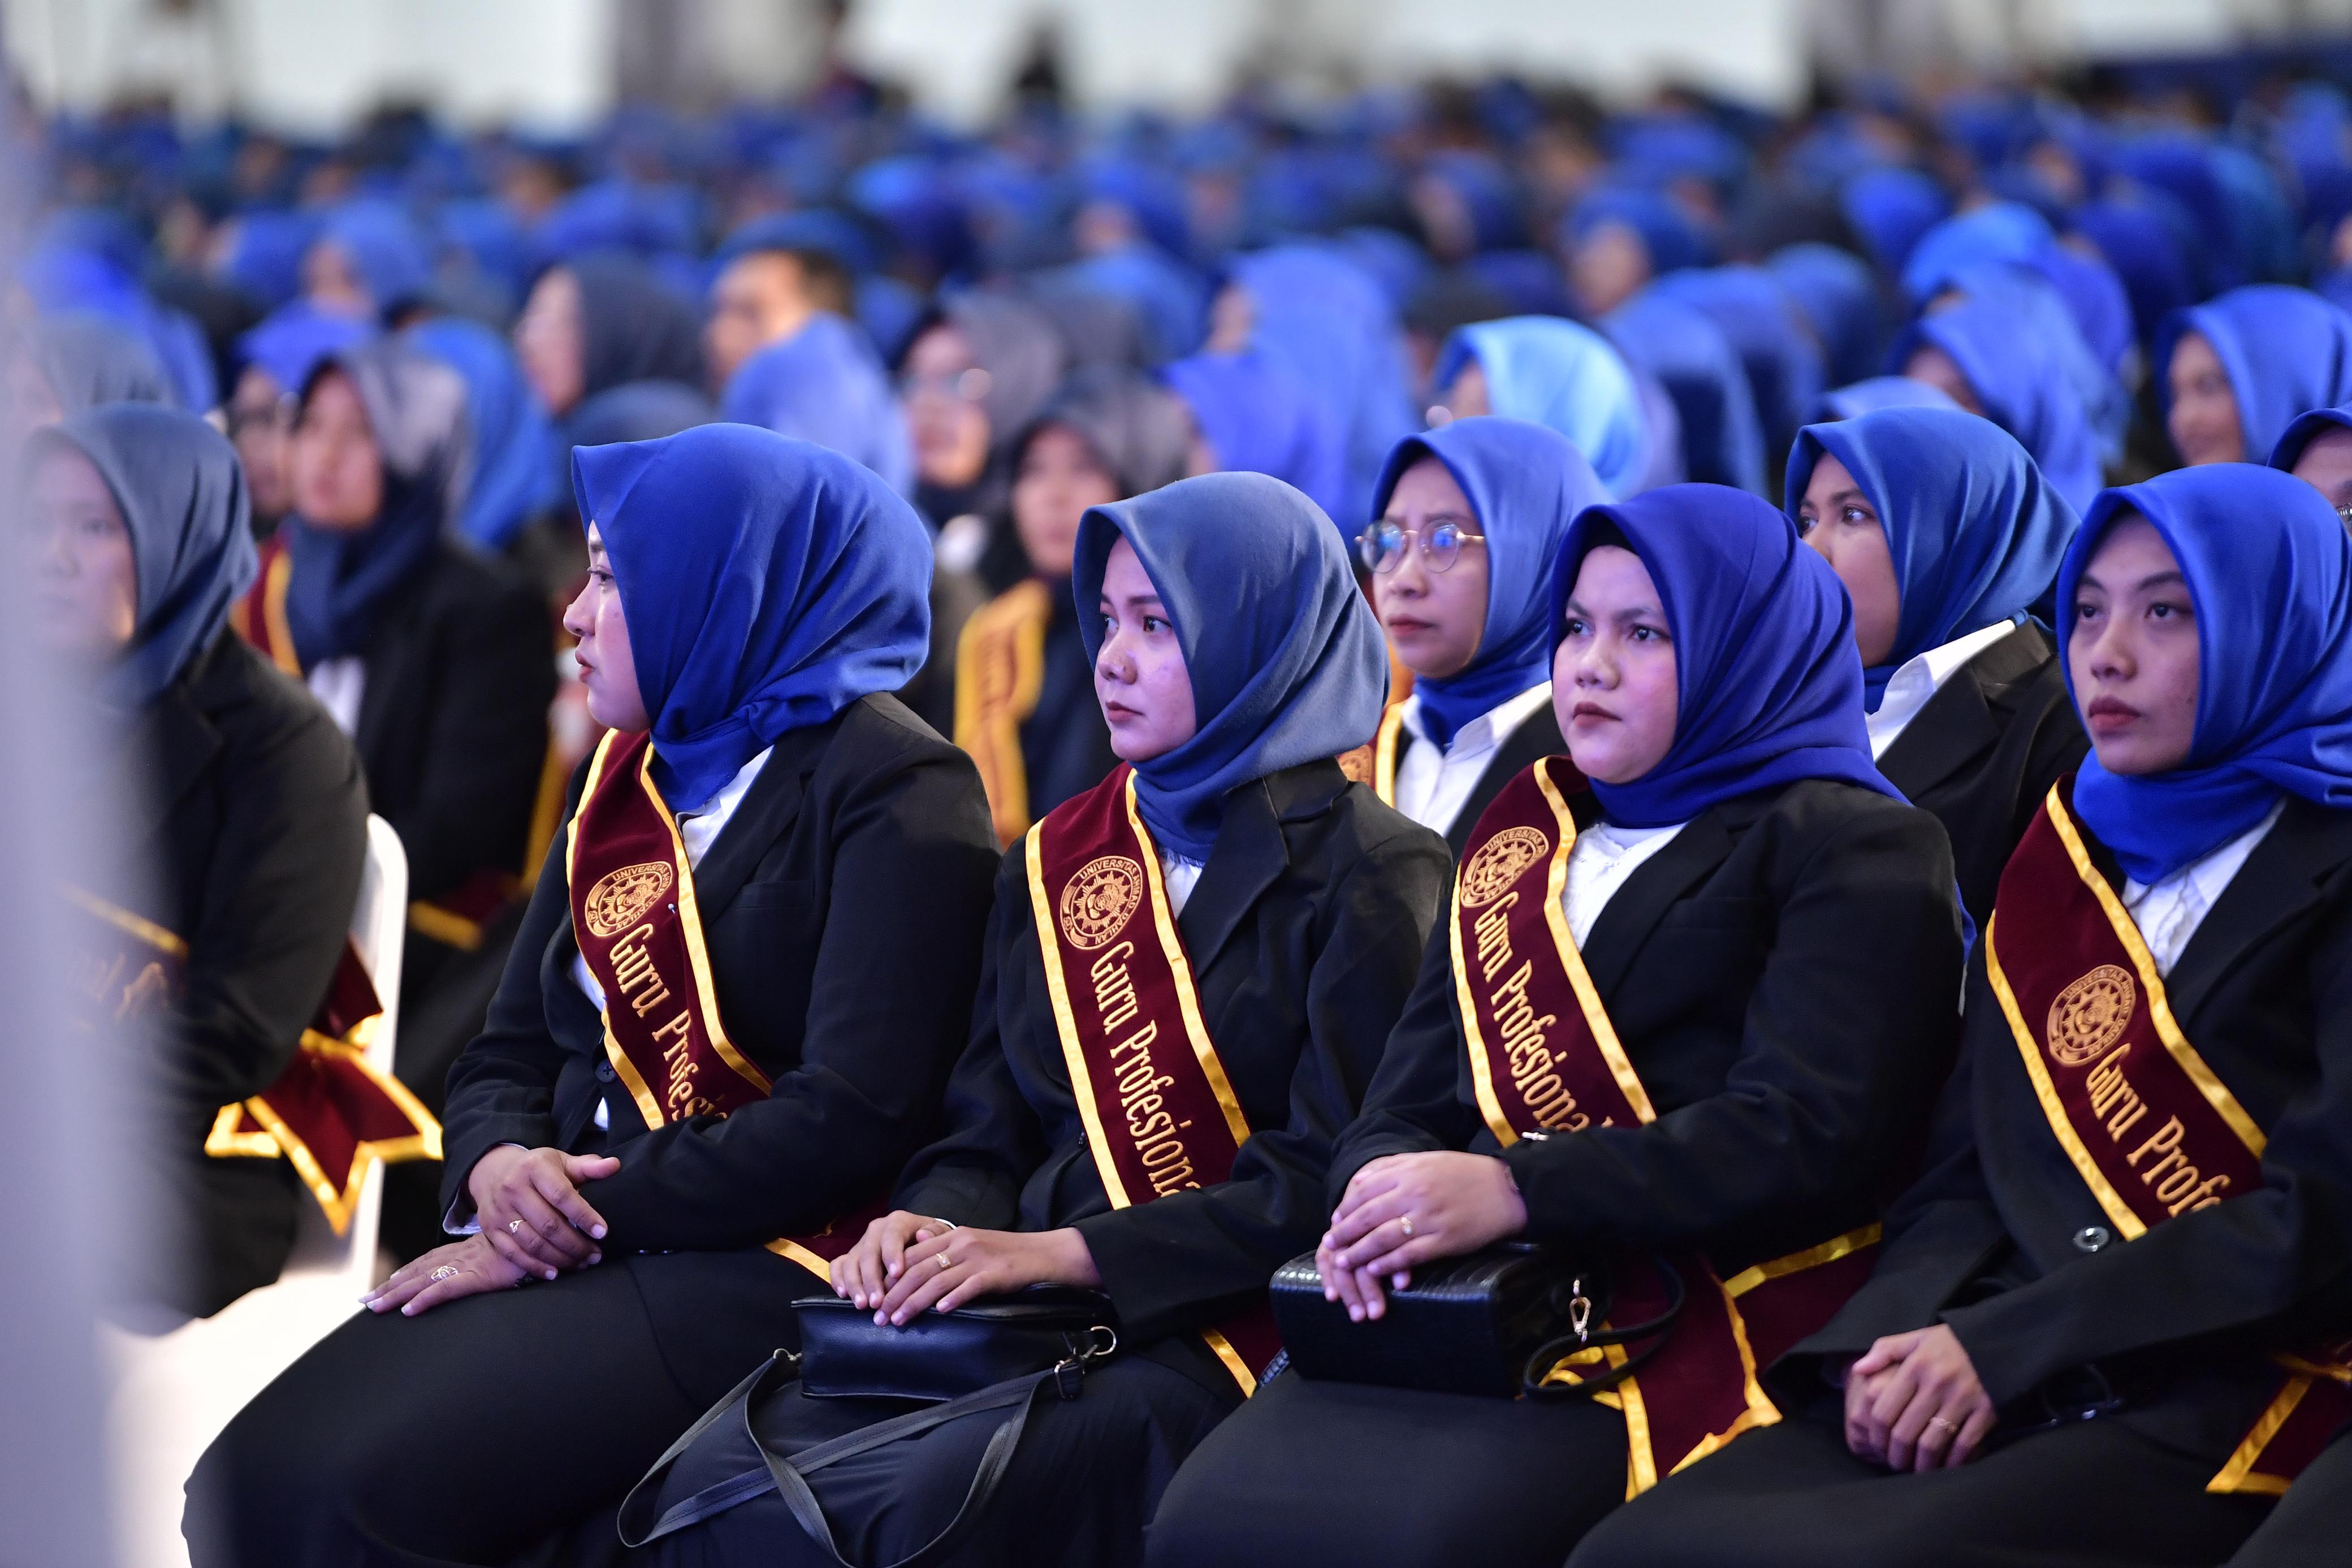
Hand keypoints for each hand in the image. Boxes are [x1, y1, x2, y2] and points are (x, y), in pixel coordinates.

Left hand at [362, 1235, 525, 1316]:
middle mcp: (460, 1256)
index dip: (406, 1273)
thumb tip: (490, 1267)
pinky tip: (408, 1311)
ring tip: (373, 1307)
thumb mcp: (507, 1251)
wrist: (549, 1235)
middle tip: (364, 1302)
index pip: (428, 1261)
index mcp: (465, 1251)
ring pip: (423, 1280)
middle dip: (389, 1287)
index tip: (386, 1284)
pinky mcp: (478, 1277)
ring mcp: (467, 1266)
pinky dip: (425, 1299)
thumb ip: (495, 1258)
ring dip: (396, 1294)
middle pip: (417, 1272)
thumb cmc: (530, 1245)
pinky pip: (446, 1289)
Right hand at [466, 1145, 617, 1277]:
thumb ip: (588, 1166)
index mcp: (534, 1168)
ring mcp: (500, 1211)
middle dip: (575, 1244)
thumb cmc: (537, 1169)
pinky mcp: (490, 1229)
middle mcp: (513, 1189)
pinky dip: (535, 1266)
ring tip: (581, 1263)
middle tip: (595, 1255)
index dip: (584, 1215)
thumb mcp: (561, 1161)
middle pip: (548, 1224)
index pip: (562, 1195)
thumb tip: (614, 1166)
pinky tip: (554, 1272)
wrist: (494, 1172)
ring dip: (560, 1258)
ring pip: (532, 1242)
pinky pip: (513, 1253)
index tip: (602, 1232)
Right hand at [831, 1210, 959, 1309]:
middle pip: (869, 1253)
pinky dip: (837, 1279)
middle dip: (872, 1279)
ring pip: (851, 1261)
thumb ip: (934, 1235)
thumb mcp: (939, 1235)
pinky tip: (843, 1294)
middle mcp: (876, 1230)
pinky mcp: (851, 1256)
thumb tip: (923, 1237)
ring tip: (863, 1305)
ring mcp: (861, 1243)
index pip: (892, 1235)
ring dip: (855, 1284)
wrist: (920, 1238)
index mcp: (898, 1222)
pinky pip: (837, 1265)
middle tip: (877, 1302)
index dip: (892, 1254)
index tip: (897, 1274)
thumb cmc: (931, 1241)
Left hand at [873, 1227, 1100, 1324]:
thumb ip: (942, 1244)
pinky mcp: (994, 1275)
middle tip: (878, 1318)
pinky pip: (968, 1287)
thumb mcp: (971, 1242)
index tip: (873, 1297)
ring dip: (913, 1303)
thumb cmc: (1005, 1253)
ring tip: (897, 1321)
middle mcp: (961, 1244)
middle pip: (918, 1270)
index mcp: (953, 1236)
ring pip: (937, 1281)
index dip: (890, 1277)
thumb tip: (914, 1241)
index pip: (912, 1255)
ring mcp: (978, 1259)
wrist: (1042, 1254)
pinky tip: (939, 1313)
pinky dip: (952, 1299)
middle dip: (894, 1295)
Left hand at [1318, 1152, 1526, 1317]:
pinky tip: (1374, 1270)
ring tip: (1343, 1263)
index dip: (1345, 1209)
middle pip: (1367, 1217)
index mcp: (1409, 1172)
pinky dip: (1387, 1264)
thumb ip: (1393, 1166)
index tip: (1334, 1221)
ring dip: (1358, 1253)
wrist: (1507, 1189)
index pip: (1364, 1191)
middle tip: (1329, 1245)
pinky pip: (1408, 1255)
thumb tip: (1360, 1178)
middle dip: (1344, 1234)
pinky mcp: (1444, 1241)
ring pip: (1382, 1238)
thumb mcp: (1427, 1160)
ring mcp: (1429, 1218)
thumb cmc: (1465, 1173)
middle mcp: (1414, 1193)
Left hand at [1844, 1325, 1994, 1471]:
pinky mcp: (1987, 1410)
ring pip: (1932, 1444)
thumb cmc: (1952, 1342)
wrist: (2000, 1340)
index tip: (1877, 1447)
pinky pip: (1964, 1445)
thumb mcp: (1916, 1338)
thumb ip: (1885, 1351)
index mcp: (1915, 1366)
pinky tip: (1946, 1467)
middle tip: (1896, 1465)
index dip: (1877, 1436)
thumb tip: (1858, 1369)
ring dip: (1921, 1465)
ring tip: (1917, 1471)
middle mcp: (1936, 1383)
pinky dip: (1952, 1462)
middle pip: (1905, 1433)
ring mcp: (1962, 1399)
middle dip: (1896, 1456)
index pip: (1884, 1411)